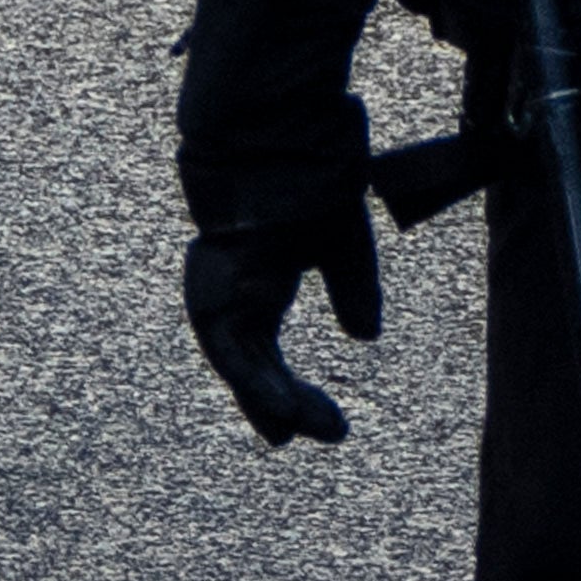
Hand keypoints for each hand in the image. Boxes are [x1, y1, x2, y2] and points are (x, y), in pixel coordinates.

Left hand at [180, 185, 384, 445]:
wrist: (280, 147)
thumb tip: (364, 336)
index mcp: (255, 284)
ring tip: (299, 431)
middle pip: (248, 363)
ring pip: (237, 364)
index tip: (312, 422)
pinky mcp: (215, 293)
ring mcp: (218, 294)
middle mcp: (230, 294)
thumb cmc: (308, 187)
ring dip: (267, 401)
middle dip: (276, 402)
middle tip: (317, 433)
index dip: (281, 388)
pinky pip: (232, 351)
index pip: (262, 350)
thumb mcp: (343, 248)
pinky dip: (256, 383)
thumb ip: (353, 291)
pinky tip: (282, 409)